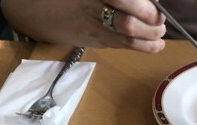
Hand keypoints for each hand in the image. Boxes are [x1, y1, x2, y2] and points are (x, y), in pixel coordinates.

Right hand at [0, 0, 166, 51]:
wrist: (36, 10)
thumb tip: (145, 0)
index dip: (145, 4)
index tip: (155, 4)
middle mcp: (94, 6)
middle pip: (129, 14)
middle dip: (151, 18)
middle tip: (160, 19)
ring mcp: (95, 25)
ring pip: (129, 33)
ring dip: (151, 34)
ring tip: (160, 33)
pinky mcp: (97, 41)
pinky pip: (123, 45)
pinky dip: (145, 47)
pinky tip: (157, 45)